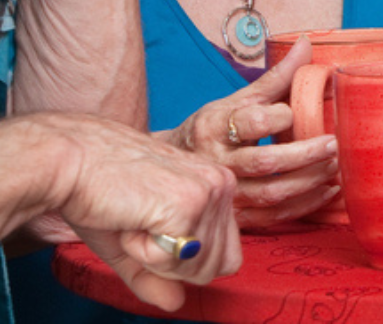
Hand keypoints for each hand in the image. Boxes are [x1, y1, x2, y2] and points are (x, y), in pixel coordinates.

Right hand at [34, 112, 240, 311]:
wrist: (73, 160)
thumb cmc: (100, 191)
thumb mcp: (134, 241)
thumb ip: (158, 275)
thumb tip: (177, 304)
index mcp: (218, 187)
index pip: (227, 256)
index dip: (185, 262)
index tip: (155, 231)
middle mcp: (222, 186)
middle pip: (213, 268)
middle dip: (168, 262)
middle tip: (141, 223)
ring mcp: (209, 193)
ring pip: (194, 268)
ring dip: (152, 255)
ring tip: (135, 216)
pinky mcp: (187, 204)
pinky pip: (169, 260)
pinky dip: (141, 250)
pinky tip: (131, 217)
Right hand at [163, 36, 339, 227]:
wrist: (177, 170)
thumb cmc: (214, 129)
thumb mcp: (238, 99)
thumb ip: (276, 77)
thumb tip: (306, 44)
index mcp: (216, 127)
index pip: (250, 122)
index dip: (278, 117)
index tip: (295, 113)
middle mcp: (218, 162)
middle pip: (264, 163)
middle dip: (304, 155)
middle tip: (334, 144)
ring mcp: (226, 194)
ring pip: (271, 194)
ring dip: (309, 182)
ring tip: (335, 167)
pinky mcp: (235, 218)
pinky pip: (273, 217)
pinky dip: (304, 206)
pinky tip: (326, 191)